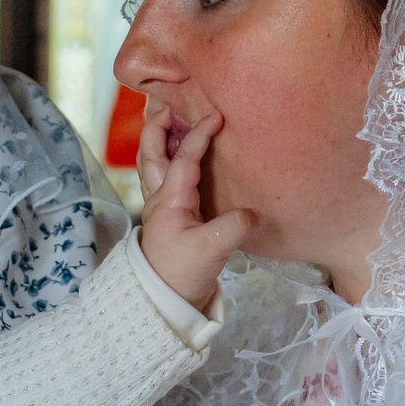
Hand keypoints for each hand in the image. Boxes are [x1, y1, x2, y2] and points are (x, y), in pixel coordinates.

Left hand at [136, 105, 258, 311]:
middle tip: (170, 103)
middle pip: (152, 152)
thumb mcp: (211, 250)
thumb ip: (234, 226)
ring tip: (169, 121)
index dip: (200, 133)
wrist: (162, 302)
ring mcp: (162, 207)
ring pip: (153, 163)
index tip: (217, 114)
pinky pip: (164, 178)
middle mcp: (161, 197)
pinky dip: (167, 159)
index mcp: (170, 199)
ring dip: (158, 140)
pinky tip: (180, 157)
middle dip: (158, 125)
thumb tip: (253, 213)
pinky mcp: (170, 218)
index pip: (184, 156)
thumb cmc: (181, 273)